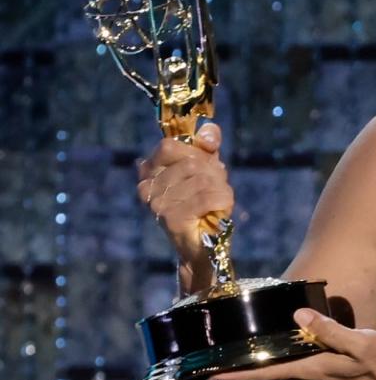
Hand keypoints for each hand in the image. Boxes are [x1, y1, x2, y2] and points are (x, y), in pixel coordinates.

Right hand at [136, 122, 233, 267]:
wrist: (201, 246)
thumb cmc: (202, 203)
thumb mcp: (206, 167)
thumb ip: (206, 145)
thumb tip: (208, 133)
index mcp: (149, 172)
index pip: (169, 146)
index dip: (195, 150)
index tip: (207, 160)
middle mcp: (147, 188)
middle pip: (192, 163)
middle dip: (214, 172)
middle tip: (217, 186)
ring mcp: (158, 204)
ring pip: (204, 180)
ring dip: (221, 188)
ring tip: (218, 199)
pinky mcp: (173, 219)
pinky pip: (208, 197)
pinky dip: (223, 200)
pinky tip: (221, 208)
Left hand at [210, 308, 375, 379]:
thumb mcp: (358, 342)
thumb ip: (329, 329)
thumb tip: (298, 314)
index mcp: (308, 370)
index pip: (263, 374)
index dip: (234, 375)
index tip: (208, 376)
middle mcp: (302, 376)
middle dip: (227, 379)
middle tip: (197, 374)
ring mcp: (306, 376)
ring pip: (264, 378)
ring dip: (240, 375)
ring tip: (215, 369)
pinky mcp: (311, 372)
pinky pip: (276, 373)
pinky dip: (257, 371)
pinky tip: (252, 363)